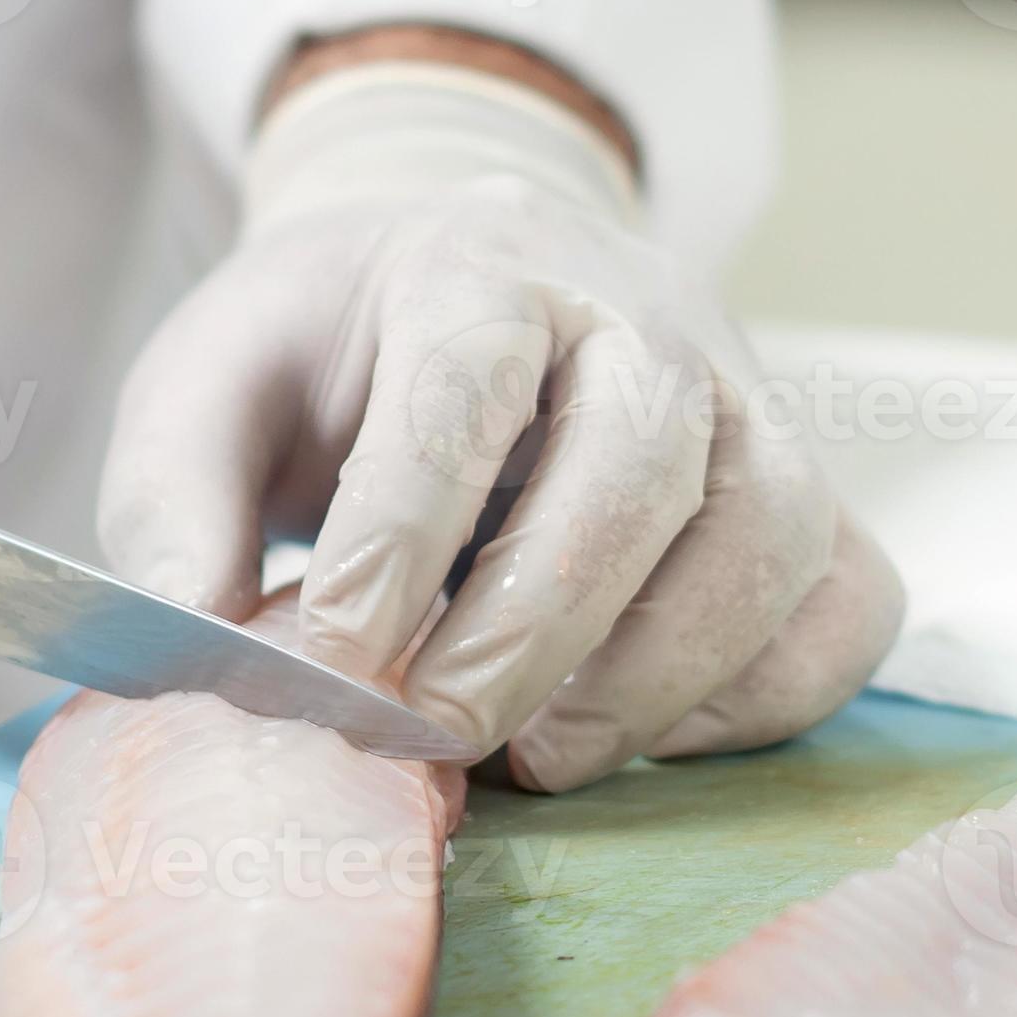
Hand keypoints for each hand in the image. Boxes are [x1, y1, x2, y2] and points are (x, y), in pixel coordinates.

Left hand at [98, 54, 901, 788]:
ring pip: (768, 538)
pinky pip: (842, 607)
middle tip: (434, 734)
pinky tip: (639, 727)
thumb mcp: (207, 390)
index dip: (402, 537)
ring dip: (655, 677)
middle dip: (533, 624)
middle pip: (641, 462)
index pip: (465, 388)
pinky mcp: (811, 495)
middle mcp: (643, 314)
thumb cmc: (327, 361)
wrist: (464, 295)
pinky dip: (758, 695)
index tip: (333, 664)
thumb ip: (173, 505)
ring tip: (536, 755)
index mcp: (478, 261)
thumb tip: (192, 647)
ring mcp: (749, 402)